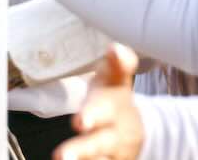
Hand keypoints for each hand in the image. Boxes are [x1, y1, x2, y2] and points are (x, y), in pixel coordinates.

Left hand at [57, 44, 142, 159]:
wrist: (135, 128)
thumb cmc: (112, 99)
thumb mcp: (115, 79)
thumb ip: (117, 64)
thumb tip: (117, 48)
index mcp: (110, 109)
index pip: (102, 111)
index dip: (91, 116)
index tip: (80, 122)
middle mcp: (112, 134)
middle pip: (98, 144)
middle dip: (80, 150)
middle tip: (61, 156)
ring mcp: (111, 154)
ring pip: (97, 159)